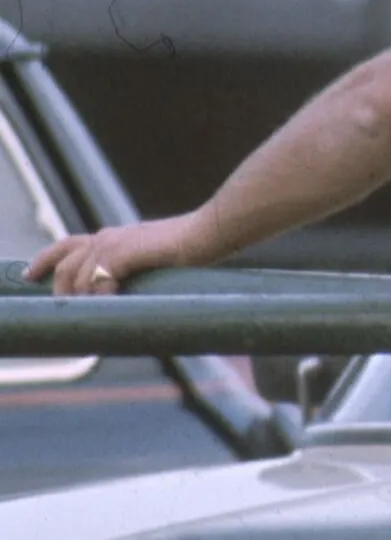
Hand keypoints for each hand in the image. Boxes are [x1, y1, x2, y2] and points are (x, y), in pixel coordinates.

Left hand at [23, 212, 205, 295]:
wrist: (208, 232)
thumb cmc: (193, 246)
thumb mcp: (155, 256)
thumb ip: (137, 268)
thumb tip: (130, 290)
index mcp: (114, 235)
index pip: (67, 245)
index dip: (45, 260)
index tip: (30, 274)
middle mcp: (107, 237)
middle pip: (63, 263)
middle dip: (58, 288)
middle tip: (64, 307)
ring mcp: (112, 244)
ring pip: (77, 277)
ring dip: (83, 297)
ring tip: (96, 312)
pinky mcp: (121, 254)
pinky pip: (96, 280)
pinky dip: (101, 295)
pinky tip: (115, 300)